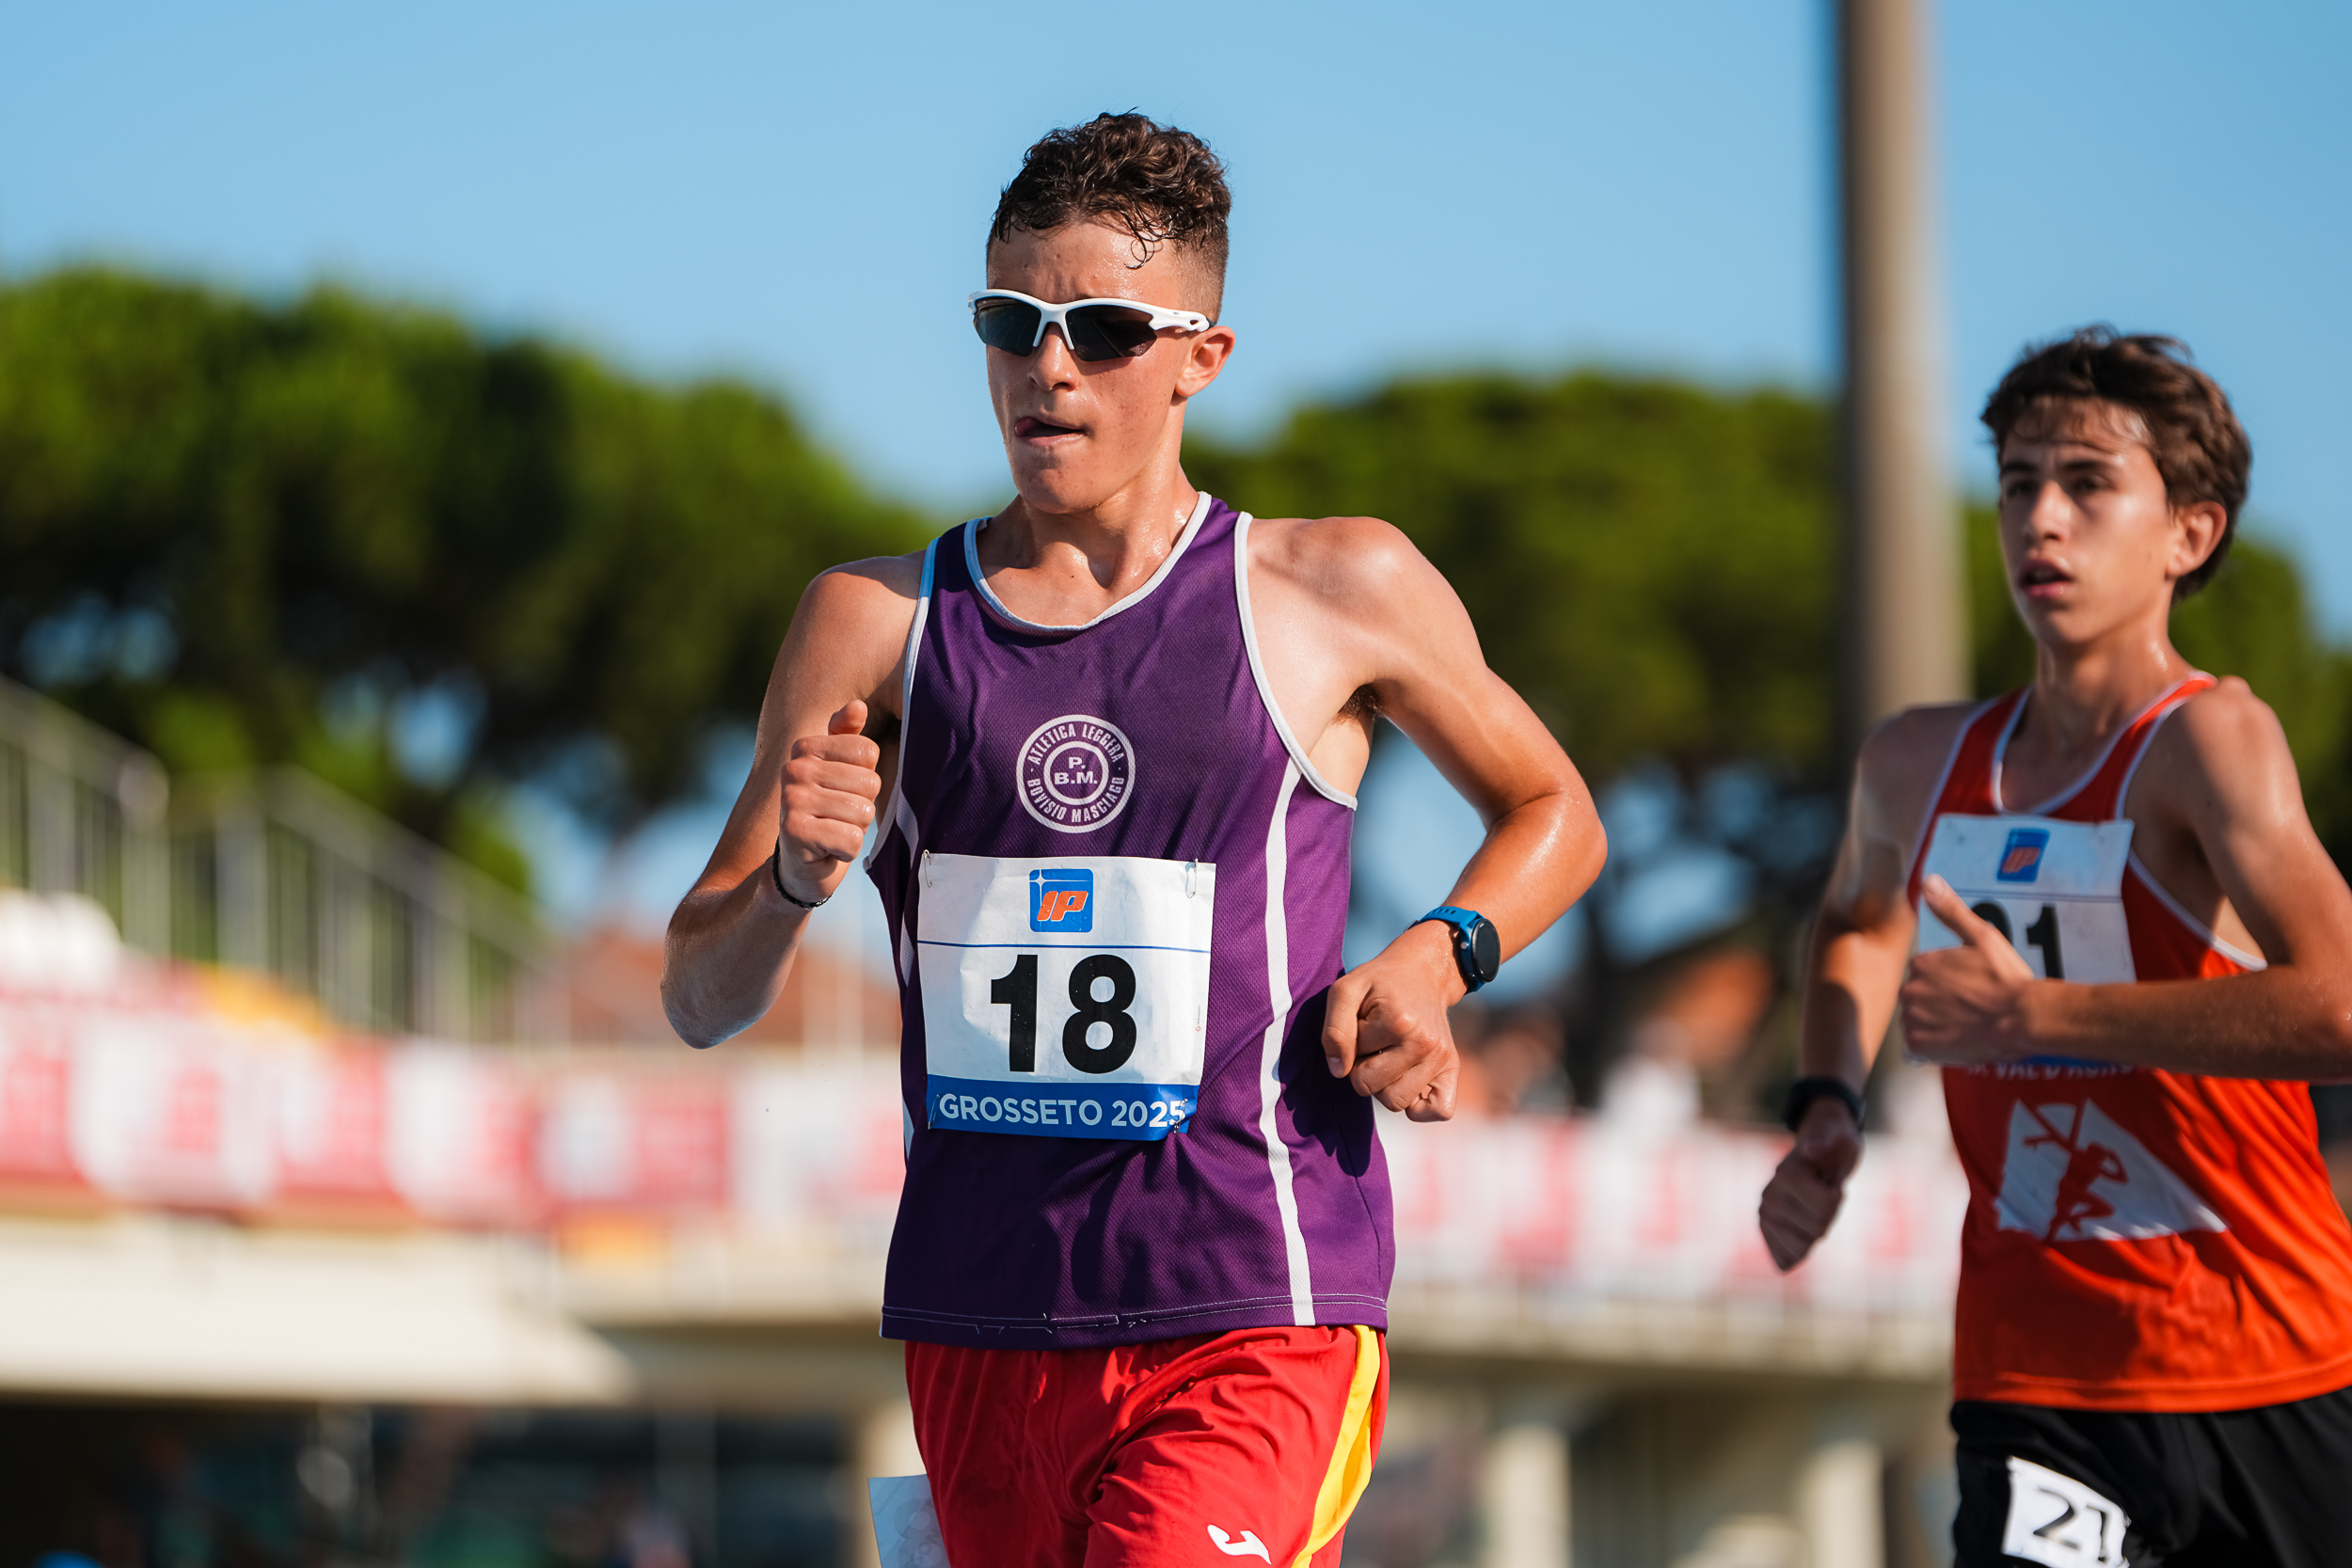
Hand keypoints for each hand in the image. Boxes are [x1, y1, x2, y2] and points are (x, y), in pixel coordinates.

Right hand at [776, 700, 880, 906]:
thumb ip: (848, 738)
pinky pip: (852, 839)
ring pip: (862, 812)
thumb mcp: (840, 772)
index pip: (868, 750)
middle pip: (869, 782)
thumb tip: (858, 705)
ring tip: (833, 831)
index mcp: (804, 748)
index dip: (867, 778)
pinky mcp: (795, 834)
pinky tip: (829, 850)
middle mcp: (793, 769)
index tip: (844, 791)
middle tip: (838, 817)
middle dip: (863, 806)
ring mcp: (791, 801)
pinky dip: (848, 851)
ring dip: (855, 829)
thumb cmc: (827, 812)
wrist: (799, 866)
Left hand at [1322, 921, 1463, 1120]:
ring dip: (1386, 1084)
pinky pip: (1439, 1111)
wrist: (1421, 972)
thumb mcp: (1345, 991)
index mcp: (1399, 1022)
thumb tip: (1339, 1071)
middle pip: (1373, 1090)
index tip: (1362, 1026)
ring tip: (1389, 1055)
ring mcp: (1443, 1057)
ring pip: (1398, 1103)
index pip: (1352, 1068)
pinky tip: (1408, 1080)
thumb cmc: (1378, 983)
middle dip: (1364, 1070)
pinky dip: (1420, 1106)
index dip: (1351, 1049)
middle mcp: (1425, 1043)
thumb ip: (1335, 1030)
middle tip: (1374, 1044)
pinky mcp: (1453, 1067)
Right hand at [1758, 1094, 1862, 1270]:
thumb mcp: (1836, 1133)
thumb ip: (1823, 1139)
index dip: (1837, 1197)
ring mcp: (1765, 1215)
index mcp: (1785, 1175)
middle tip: (1822, 1191)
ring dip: (1817, 1231)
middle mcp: (1768, 1197)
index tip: (1829, 1179)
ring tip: (1813, 1206)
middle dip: (1829, 1215)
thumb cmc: (1833, 1140)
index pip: (1825, 1207)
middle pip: (1817, 1230)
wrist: (1819, 1148)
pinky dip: (1798, 1253)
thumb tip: (1812, 1149)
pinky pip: (1784, 1260)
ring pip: (1803, 1249)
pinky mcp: (1766, 1229)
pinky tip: (1801, 1233)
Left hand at [1900, 875, 2036, 1064]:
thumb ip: (1951, 911)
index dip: (1948, 982)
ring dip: (1935, 1022)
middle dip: (1938, 1001)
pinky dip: (1934, 1043)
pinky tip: (1957, 1038)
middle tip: (1969, 1007)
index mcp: (1921, 964)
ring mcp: (1912, 1019)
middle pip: (1918, 995)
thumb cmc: (2007, 979)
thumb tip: (1929, 882)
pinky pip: (1918, 1044)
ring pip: (1917, 1019)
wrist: (2022, 1018)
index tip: (1969, 987)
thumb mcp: (1982, 937)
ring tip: (1965, 1023)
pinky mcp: (1918, 1045)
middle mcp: (1910, 989)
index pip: (1925, 974)